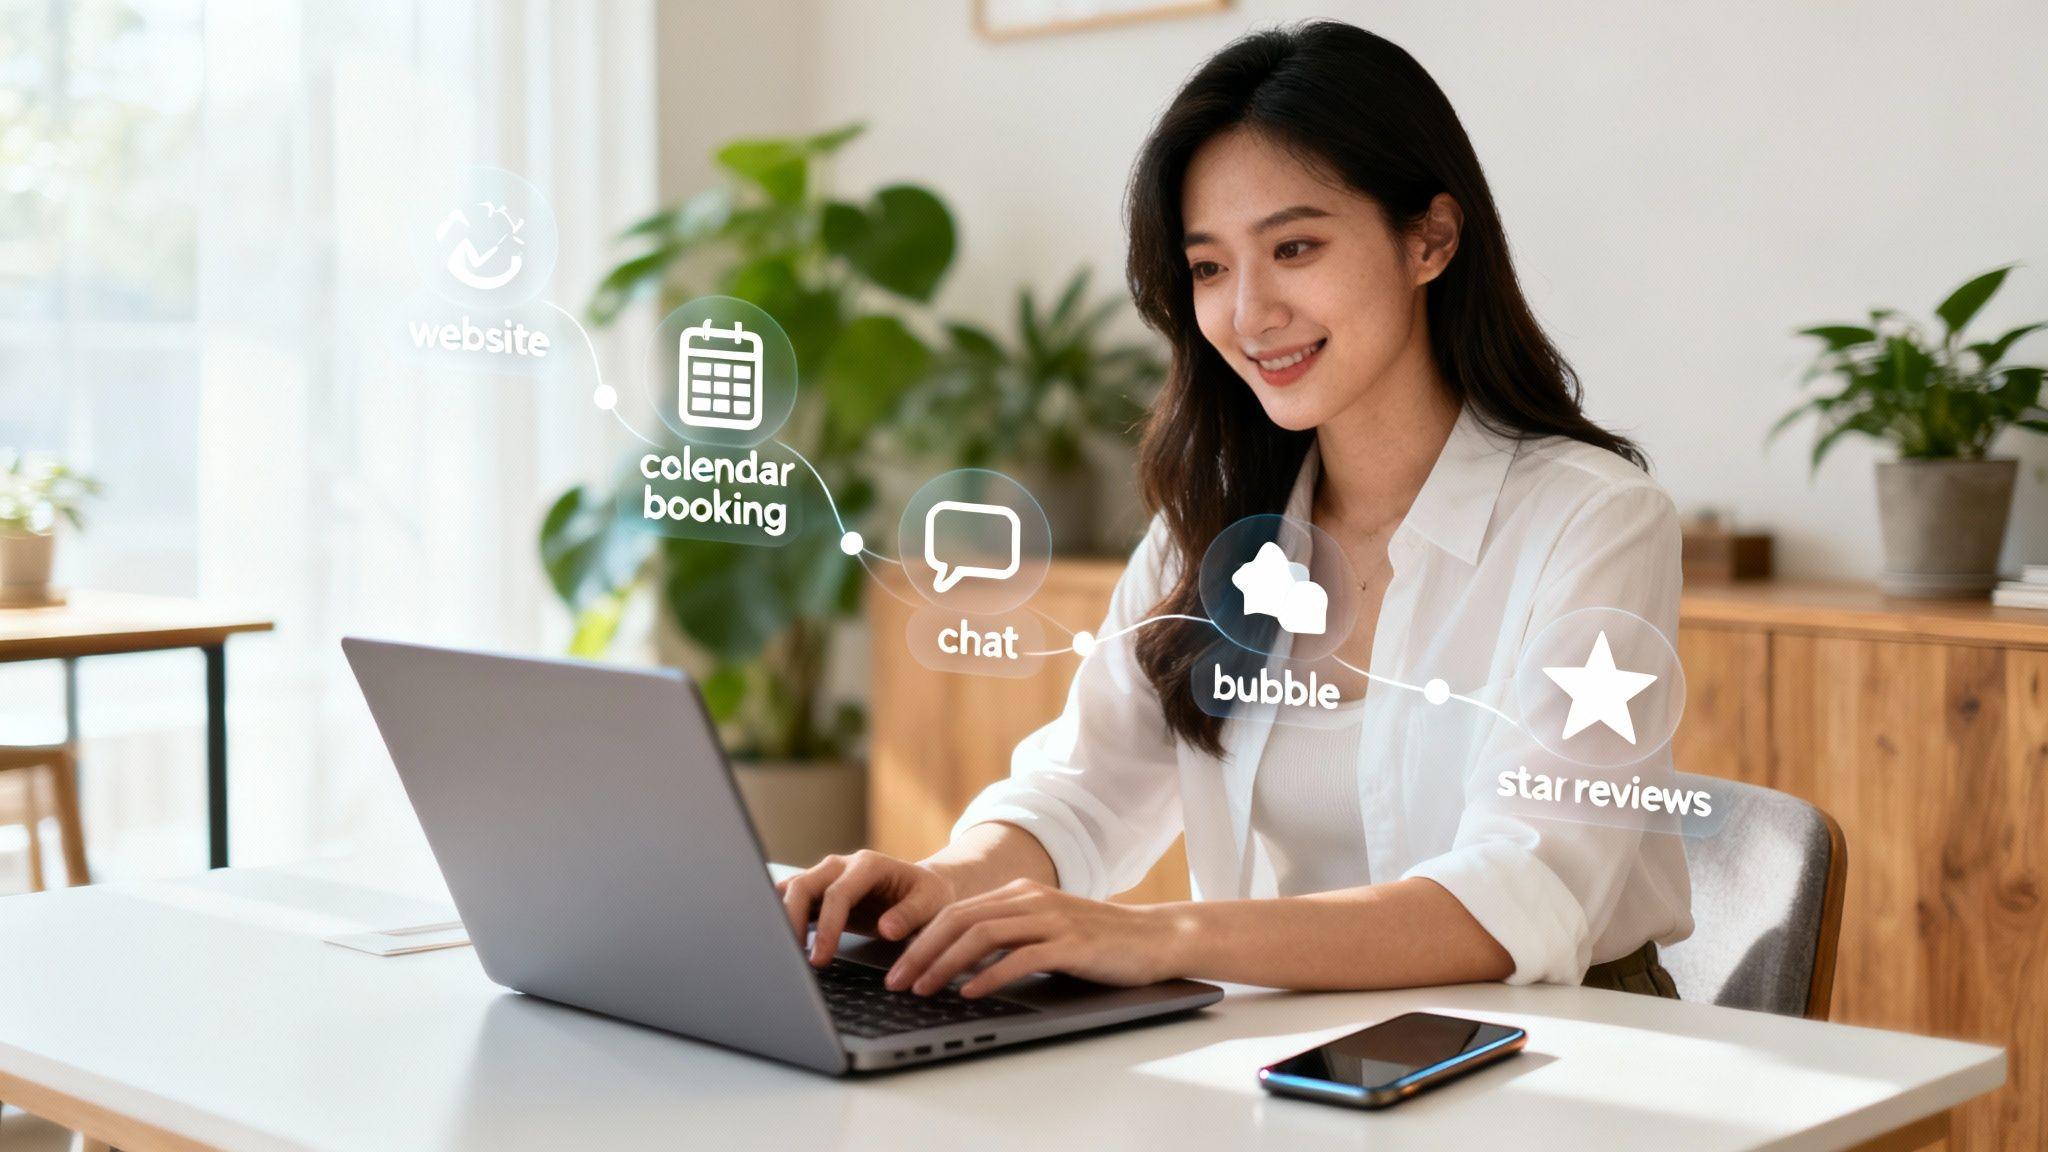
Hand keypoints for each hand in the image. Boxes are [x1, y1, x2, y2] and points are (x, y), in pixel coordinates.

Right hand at [776, 850, 957, 966]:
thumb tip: (887, 928)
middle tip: (792, 957)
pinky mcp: (822, 891)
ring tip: (782, 952)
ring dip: (783, 918)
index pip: (838, 894)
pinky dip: (783, 915)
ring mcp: (829, 876)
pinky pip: (795, 899)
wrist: (924, 888)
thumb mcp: (931, 904)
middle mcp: (843, 865)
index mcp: (869, 865)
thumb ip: (911, 914)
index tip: (821, 957)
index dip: (827, 926)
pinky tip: (780, 939)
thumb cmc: (929, 896)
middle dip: (792, 920)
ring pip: (793, 889)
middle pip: (804, 885)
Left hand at [885, 879, 1189, 998]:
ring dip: (944, 964)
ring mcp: (1050, 918)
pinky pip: (1019, 957)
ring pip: (981, 935)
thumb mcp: (1046, 931)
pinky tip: (970, 992)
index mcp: (1019, 893)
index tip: (895, 968)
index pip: (955, 912)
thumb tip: (958, 966)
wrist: (1156, 938)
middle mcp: (1030, 899)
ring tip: (923, 989)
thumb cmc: (1099, 943)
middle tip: (896, 982)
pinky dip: (988, 975)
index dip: (919, 939)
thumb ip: (1009, 938)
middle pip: (958, 920)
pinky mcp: (1070, 943)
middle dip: (920, 952)